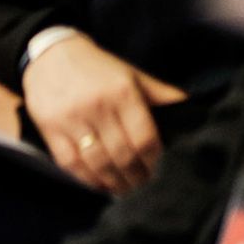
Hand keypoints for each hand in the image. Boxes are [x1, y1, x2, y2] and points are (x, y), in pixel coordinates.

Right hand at [20, 33, 184, 194]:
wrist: (50, 53)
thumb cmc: (97, 68)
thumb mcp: (132, 74)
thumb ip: (161, 94)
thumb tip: (193, 110)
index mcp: (123, 93)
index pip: (145, 139)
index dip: (154, 162)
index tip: (157, 171)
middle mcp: (97, 106)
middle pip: (123, 155)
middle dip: (137, 178)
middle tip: (143, 187)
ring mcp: (71, 118)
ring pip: (98, 163)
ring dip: (114, 182)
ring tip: (124, 189)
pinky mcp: (50, 127)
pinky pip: (70, 163)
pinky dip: (87, 179)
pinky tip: (99, 183)